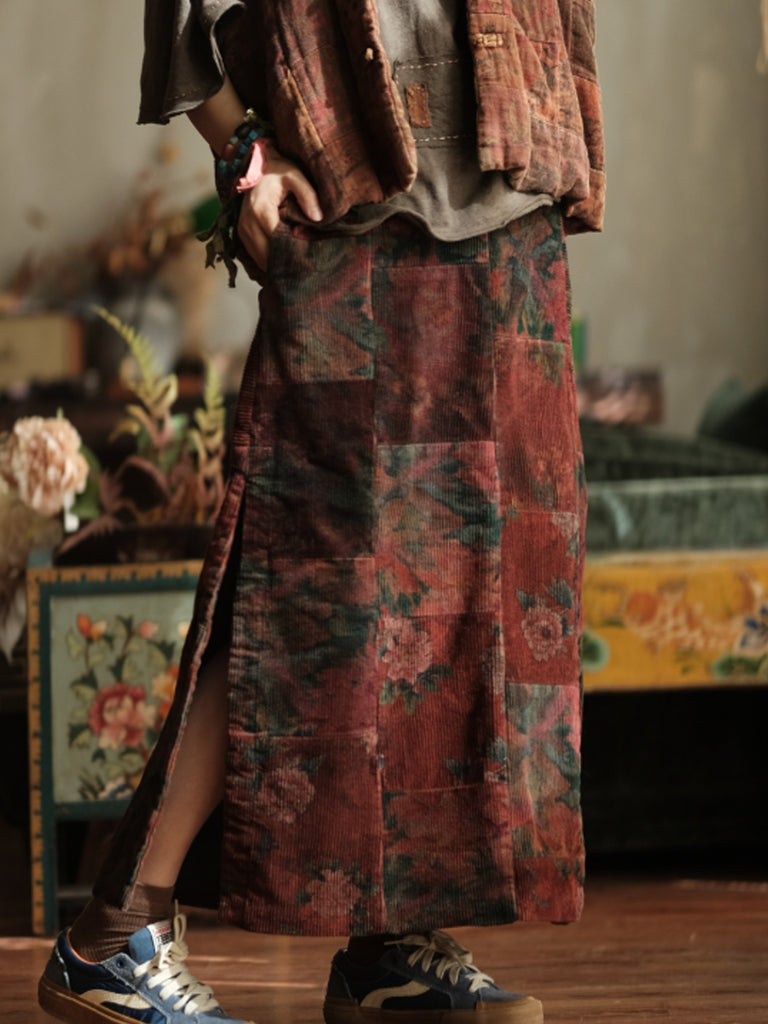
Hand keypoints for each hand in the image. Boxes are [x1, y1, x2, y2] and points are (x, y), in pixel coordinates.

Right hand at [236, 145, 322, 270]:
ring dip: (276, 266)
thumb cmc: (278, 170)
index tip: (309, 262)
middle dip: (285, 265)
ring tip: (295, 270)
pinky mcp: (241, 233)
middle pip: (267, 256)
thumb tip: (318, 219)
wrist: (256, 163)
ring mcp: (242, 230)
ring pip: (260, 259)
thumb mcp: (296, 175)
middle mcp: (247, 223)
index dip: (294, 254)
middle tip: (305, 272)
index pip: (278, 242)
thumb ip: (308, 195)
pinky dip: (268, 260)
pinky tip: (283, 263)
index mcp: (261, 210)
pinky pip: (255, 255)